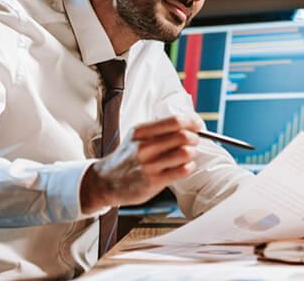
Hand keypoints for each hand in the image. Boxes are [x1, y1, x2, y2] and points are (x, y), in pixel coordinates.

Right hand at [80, 116, 201, 212]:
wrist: (106, 181)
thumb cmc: (127, 158)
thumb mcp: (136, 137)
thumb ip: (159, 130)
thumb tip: (189, 125)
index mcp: (140, 132)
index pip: (174, 121)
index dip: (192, 122)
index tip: (197, 125)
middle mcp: (144, 147)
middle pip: (183, 136)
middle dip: (194, 138)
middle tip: (194, 141)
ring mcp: (149, 165)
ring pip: (185, 153)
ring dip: (193, 153)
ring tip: (189, 155)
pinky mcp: (154, 181)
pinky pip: (182, 171)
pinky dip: (189, 167)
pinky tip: (185, 167)